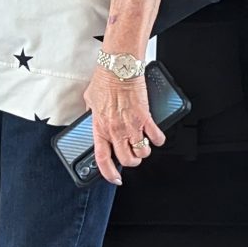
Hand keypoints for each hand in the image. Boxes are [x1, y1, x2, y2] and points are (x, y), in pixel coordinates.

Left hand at [84, 67, 165, 185]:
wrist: (119, 67)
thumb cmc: (104, 80)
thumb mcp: (90, 100)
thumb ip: (91, 114)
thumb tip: (91, 117)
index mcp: (100, 127)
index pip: (102, 159)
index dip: (108, 173)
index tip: (114, 178)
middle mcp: (116, 130)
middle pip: (127, 160)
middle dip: (131, 160)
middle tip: (132, 154)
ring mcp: (131, 126)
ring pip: (142, 152)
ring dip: (144, 150)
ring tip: (143, 143)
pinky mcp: (146, 118)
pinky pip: (156, 137)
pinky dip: (158, 139)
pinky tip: (155, 135)